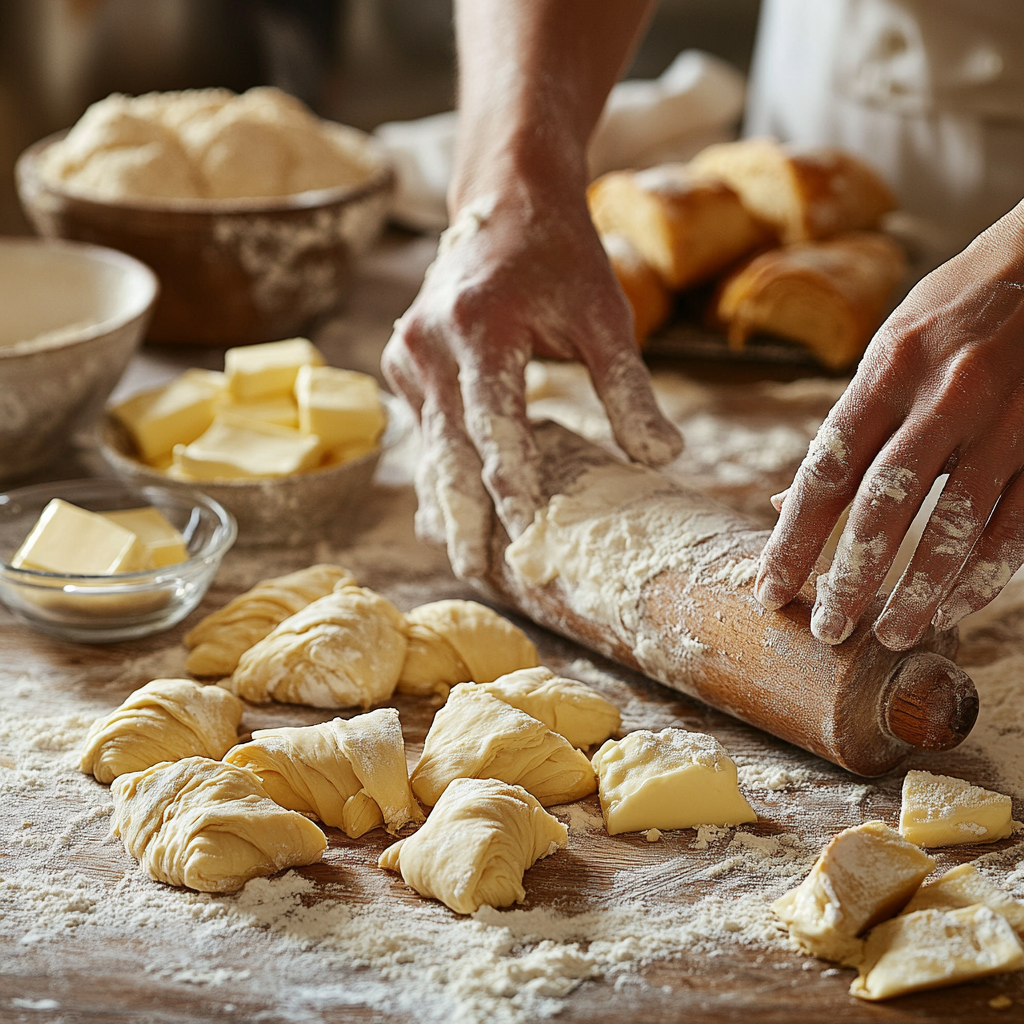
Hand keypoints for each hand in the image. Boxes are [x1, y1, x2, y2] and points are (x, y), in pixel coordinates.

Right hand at [382, 182, 681, 578]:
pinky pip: (423, 426)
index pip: (496, 428)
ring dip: (445, 500)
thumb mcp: (604, 315)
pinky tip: (447, 508)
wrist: (505, 198)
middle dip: (463, 515)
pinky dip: (438, 466)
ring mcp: (407, 352)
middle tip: (474, 571)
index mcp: (480, 329)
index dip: (514, 488)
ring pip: (430, 443)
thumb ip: (628, 388)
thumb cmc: (561, 255)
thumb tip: (664, 458)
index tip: (532, 538)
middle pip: (449, 449)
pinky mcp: (402, 359)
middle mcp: (430, 344)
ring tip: (459, 554)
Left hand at [755, 201, 1023, 649]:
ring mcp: (1005, 420)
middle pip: (885, 505)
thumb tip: (787, 502)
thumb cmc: (951, 312)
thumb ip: (846, 428)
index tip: (769, 588)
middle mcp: (942, 394)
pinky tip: (953, 606)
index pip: (826, 471)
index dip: (793, 538)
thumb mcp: (887, 350)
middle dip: (851, 576)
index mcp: (887, 370)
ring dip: (920, 588)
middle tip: (827, 628)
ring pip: (956, 523)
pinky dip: (983, 573)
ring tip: (891, 634)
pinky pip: (1015, 523)